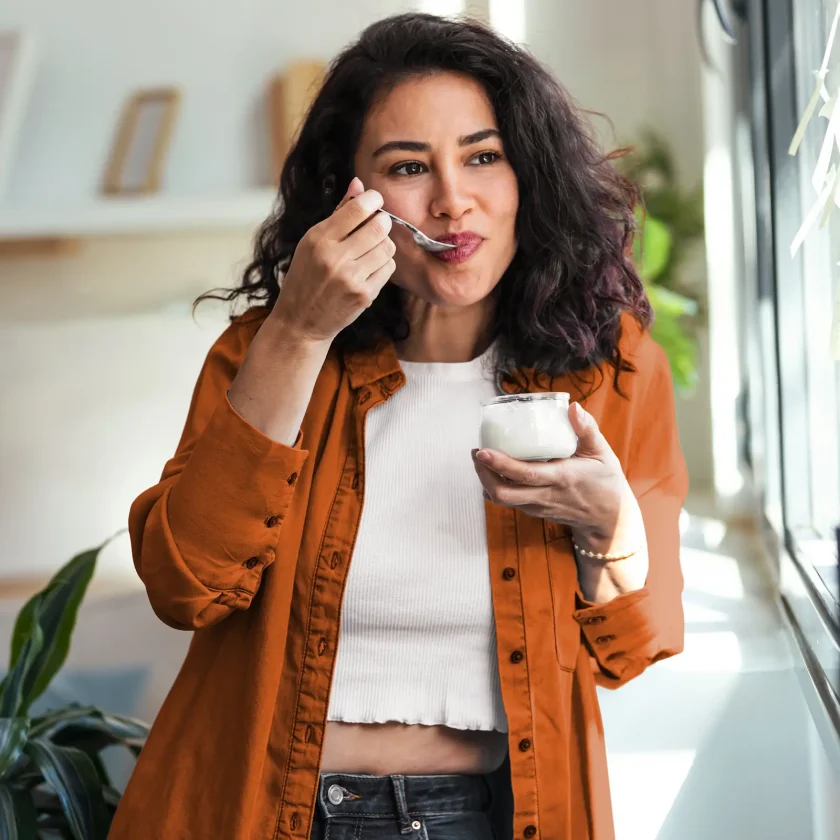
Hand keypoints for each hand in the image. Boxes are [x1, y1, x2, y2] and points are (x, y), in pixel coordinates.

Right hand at [271, 177, 396, 342]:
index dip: (373, 200)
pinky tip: (368, 269)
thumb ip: (339, 213)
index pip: (357, 208)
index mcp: (318, 239)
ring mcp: (351, 278)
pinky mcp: (364, 295)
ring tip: (370, 250)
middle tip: (377, 225)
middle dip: (382, 222)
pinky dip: (382, 265)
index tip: (375, 201)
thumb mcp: (313, 242)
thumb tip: (359, 185)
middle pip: (379, 226)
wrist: (300, 321)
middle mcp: (334, 257)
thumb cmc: (306, 277)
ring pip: (387, 247)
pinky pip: (388, 269)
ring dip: (383, 245)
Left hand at [471, 402, 644, 555]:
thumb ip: (587, 429)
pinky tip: (495, 470)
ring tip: (482, 458)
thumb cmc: (606, 482)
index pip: (524, 474)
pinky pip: (509, 501)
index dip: (499, 464)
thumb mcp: (602, 453)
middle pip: (503, 493)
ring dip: (486, 480)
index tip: (482, 450)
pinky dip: (496, 486)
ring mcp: (538, 506)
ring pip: (502, 500)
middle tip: (478, 451)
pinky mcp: (534, 511)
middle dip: (482, 473)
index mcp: (561, 478)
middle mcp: (545, 496)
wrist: (609, 519)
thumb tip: (573, 407)